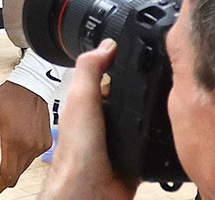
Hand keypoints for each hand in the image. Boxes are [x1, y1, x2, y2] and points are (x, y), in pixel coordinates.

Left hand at [0, 81, 51, 193]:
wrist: (31, 86)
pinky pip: (32, 158)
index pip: (8, 175)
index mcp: (15, 141)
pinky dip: (21, 159)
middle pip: (16, 175)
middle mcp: (30, 147)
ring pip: (24, 167)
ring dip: (11, 168)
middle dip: (1, 179)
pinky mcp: (46, 142)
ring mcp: (40, 145)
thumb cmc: (6, 97)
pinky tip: (12, 148)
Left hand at [40, 40, 137, 199]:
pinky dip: (151, 139)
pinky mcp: (132, 157)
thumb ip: (90, 70)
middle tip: (143, 87)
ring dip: (141, 117)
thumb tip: (105, 44)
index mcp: (84, 105)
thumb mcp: (81, 99)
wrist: (89, 188)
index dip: (116, 68)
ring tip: (145, 111)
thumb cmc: (76, 150)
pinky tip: (153, 134)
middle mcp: (99, 122)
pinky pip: (146, 143)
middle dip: (131, 94)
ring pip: (134, 120)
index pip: (104, 80)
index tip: (130, 56)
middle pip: (123, 99)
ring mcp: (115, 140)